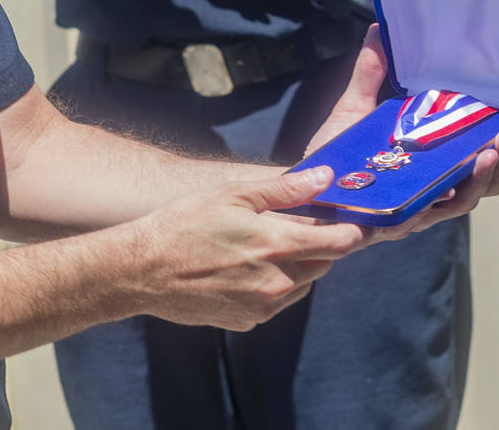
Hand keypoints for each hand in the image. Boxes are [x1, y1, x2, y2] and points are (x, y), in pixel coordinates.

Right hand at [130, 166, 366, 330]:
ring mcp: (265, 306)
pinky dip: (274, 283)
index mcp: (277, 245)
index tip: (354, 219)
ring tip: (264, 244)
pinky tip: (244, 267)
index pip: (340, 242)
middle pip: (323, 263)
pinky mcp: (249, 321)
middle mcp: (279, 282)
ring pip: (302, 284)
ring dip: (298, 265)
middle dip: (320, 244)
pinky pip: (278, 301)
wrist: (143, 270)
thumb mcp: (231, 194)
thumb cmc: (183, 223)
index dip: (352, 229)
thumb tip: (325, 178)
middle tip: (301, 224)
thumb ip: (284, 189)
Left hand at [306, 26, 498, 233]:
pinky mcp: (402, 219)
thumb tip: (378, 30)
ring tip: (492, 149)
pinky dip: (453, 195)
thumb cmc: (332, 154)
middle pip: (488, 174)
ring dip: (488, 174)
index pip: (482, 143)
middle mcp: (435, 181)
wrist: (301, 190)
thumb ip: (369, 74)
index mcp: (433, 155)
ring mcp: (421, 203)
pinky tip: (458, 180)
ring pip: (471, 196)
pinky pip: (436, 212)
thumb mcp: (353, 109)